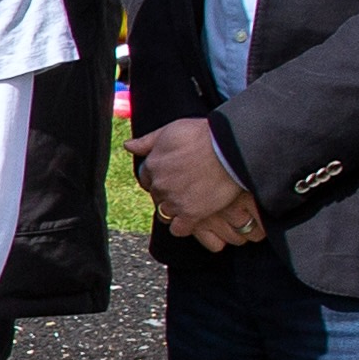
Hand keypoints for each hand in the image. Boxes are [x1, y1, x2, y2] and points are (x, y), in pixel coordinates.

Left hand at [134, 115, 266, 250]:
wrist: (230, 148)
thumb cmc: (203, 135)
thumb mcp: (171, 131)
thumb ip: (147, 141)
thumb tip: (128, 146)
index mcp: (152, 164)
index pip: (147, 178)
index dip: (159, 177)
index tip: (173, 176)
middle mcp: (159, 185)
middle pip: (156, 195)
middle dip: (167, 192)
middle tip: (185, 186)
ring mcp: (174, 201)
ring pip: (164, 213)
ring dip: (173, 209)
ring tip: (189, 201)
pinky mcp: (191, 214)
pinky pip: (178, 229)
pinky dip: (182, 226)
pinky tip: (191, 219)